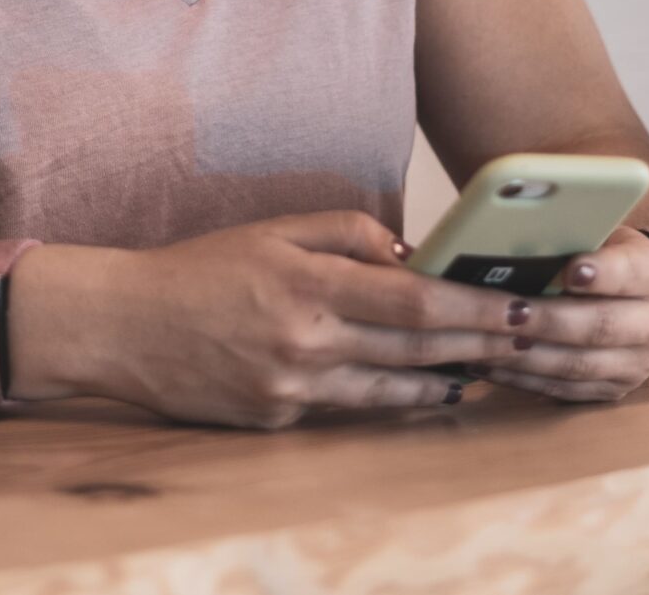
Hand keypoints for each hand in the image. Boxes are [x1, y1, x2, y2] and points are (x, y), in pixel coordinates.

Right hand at [84, 210, 536, 429]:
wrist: (122, 325)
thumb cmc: (201, 269)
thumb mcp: (273, 230)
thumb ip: (347, 234)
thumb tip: (411, 257)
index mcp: (308, 285)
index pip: (416, 303)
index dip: (476, 310)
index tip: (521, 308)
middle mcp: (306, 342)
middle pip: (417, 351)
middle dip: (481, 347)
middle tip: (527, 341)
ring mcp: (292, 388)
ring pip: (393, 390)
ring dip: (446, 382)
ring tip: (487, 372)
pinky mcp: (278, 419)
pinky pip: (348, 407)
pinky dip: (389, 395)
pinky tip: (421, 388)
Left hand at [477, 223, 648, 403]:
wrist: (646, 300)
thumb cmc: (607, 258)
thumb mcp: (604, 238)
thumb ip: (572, 241)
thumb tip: (512, 236)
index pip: (629, 274)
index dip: (600, 274)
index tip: (569, 270)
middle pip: (600, 327)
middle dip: (549, 321)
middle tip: (509, 313)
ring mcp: (637, 365)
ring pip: (578, 365)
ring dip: (527, 356)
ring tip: (487, 342)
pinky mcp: (613, 390)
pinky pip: (563, 390)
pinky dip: (522, 379)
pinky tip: (489, 365)